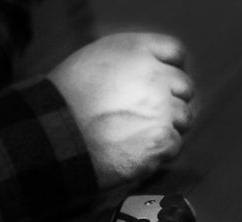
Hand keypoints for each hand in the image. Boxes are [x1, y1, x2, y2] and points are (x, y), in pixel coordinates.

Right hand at [48, 33, 194, 187]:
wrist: (57, 137)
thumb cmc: (67, 101)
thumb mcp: (95, 60)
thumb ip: (130, 63)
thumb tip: (150, 73)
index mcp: (137, 50)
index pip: (174, 52)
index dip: (169, 70)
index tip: (162, 85)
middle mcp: (155, 76)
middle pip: (184, 87)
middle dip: (171, 101)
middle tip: (148, 117)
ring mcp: (162, 109)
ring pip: (183, 118)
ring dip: (167, 127)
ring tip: (138, 136)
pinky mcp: (162, 139)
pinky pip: (175, 144)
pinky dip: (160, 151)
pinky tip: (137, 151)